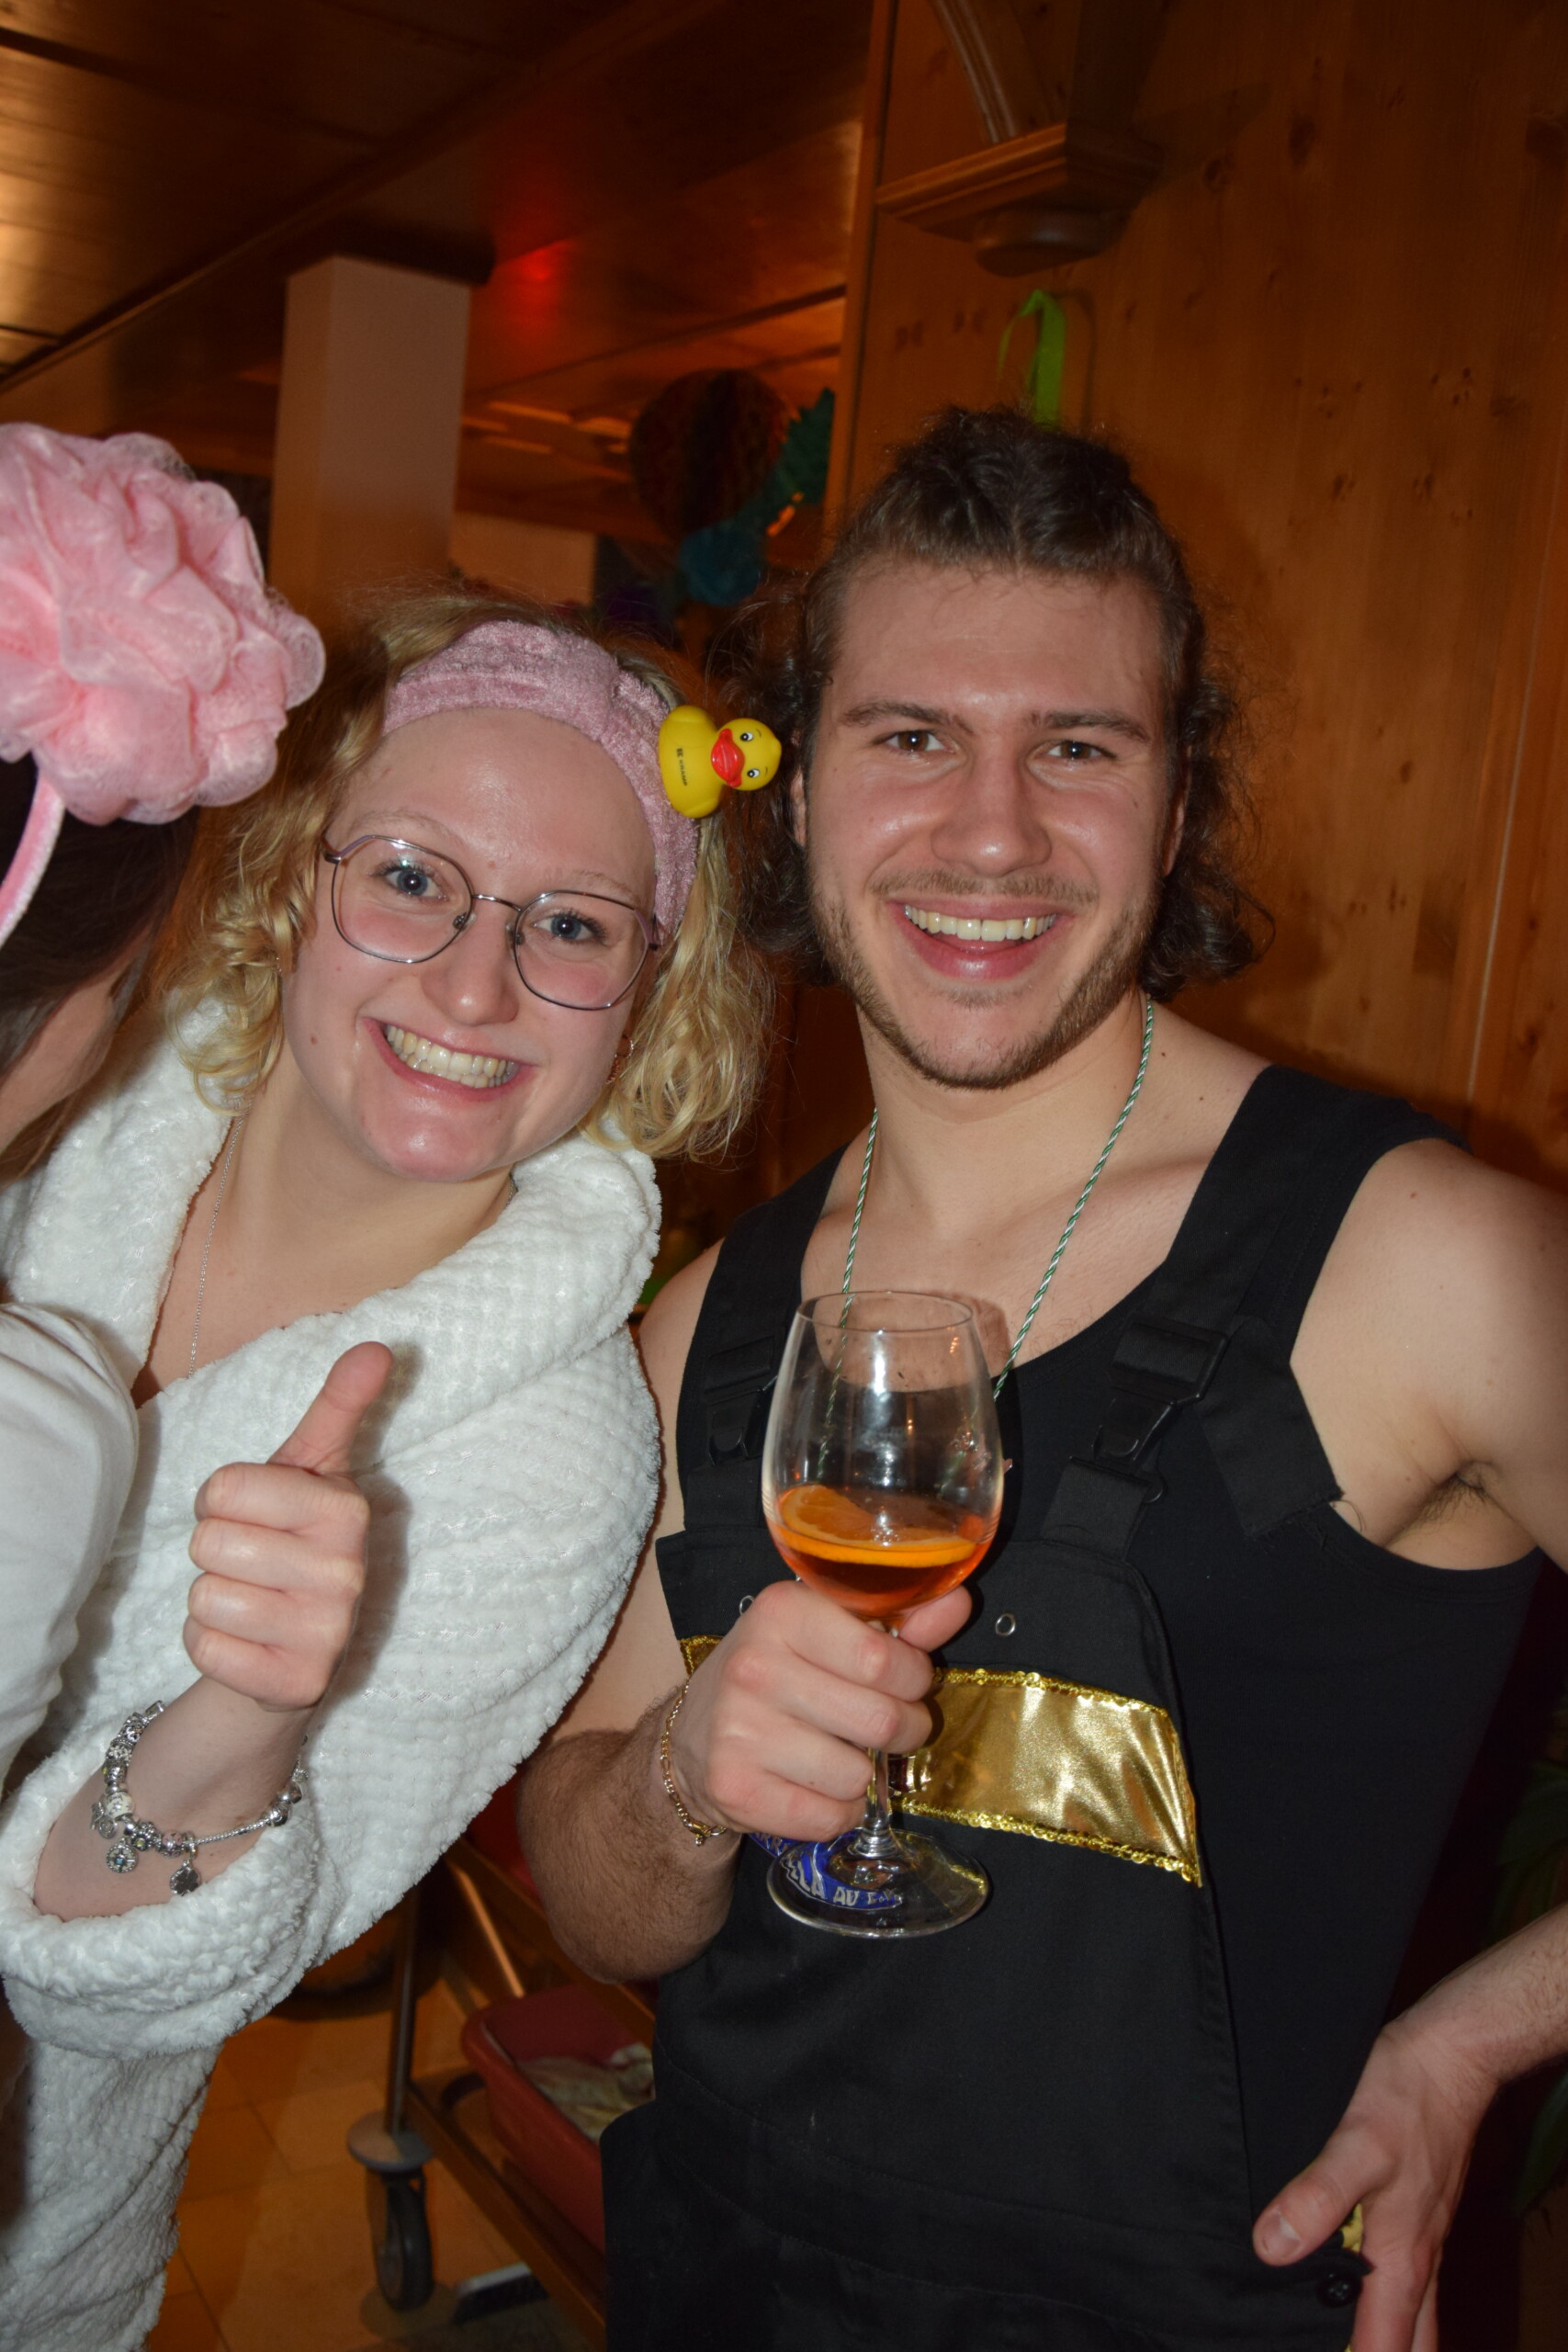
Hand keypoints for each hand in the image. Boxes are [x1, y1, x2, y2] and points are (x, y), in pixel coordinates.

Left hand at [183, 1341, 392, 1713]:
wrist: (291, 1648)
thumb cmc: (290, 1543)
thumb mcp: (311, 1472)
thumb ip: (339, 1406)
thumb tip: (377, 1344)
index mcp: (348, 1510)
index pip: (224, 1486)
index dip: (219, 1499)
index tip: (252, 1513)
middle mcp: (348, 1573)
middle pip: (209, 1542)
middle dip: (213, 1551)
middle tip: (250, 1562)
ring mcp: (326, 1634)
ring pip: (204, 1597)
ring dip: (210, 1600)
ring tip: (250, 1601)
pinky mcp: (295, 1685)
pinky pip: (204, 1648)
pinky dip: (208, 1646)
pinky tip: (245, 1643)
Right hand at [666, 1579, 970, 1841]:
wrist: (691, 1740)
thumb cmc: (775, 1674)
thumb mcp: (828, 1631)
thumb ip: (898, 1620)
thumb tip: (960, 1600)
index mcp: (782, 1610)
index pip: (884, 1657)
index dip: (915, 1678)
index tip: (906, 1681)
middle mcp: (755, 1666)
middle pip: (881, 1719)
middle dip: (905, 1729)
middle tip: (891, 1726)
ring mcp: (739, 1730)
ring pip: (859, 1775)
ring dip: (865, 1774)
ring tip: (839, 1752)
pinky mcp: (735, 1788)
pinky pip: (831, 1818)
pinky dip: (838, 1811)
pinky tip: (814, 1785)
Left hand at [1253, 2011, 1494, 2350]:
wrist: (1449, 2056)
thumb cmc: (1406, 2099)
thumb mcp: (1355, 2145)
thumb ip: (1317, 2198)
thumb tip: (1272, 2250)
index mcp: (1403, 2262)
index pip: (1384, 2349)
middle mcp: (1418, 2260)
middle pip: (1404, 2342)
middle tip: (1322, 2344)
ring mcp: (1421, 2236)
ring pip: (1407, 2312)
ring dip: (1374, 2327)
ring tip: (1324, 2325)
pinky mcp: (1415, 2211)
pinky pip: (1401, 2274)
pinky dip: (1377, 2292)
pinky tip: (1340, 2272)